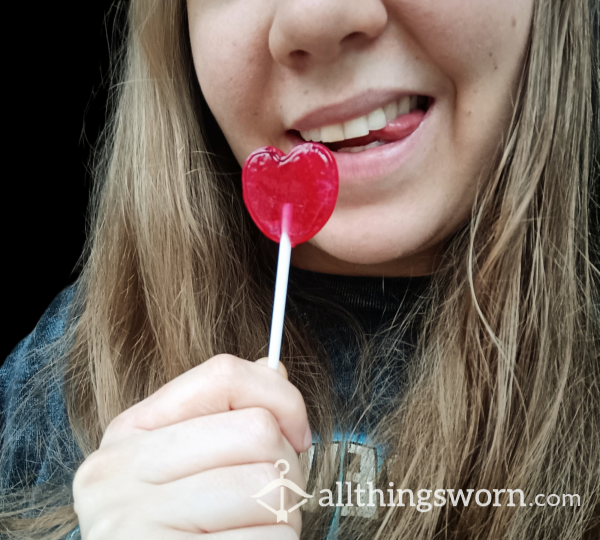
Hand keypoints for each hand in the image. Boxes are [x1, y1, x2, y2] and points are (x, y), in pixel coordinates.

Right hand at [73, 354, 311, 538]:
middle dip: (288, 467)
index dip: (280, 397)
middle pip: (258, 432)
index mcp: (128, 433)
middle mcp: (118, 474)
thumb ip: (225, 414)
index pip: (223, 376)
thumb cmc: (174, 529)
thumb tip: (273, 369)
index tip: (296, 432)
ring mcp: (134, 525)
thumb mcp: (181, 463)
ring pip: (272, 489)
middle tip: (271, 496)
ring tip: (252, 529)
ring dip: (284, 517)